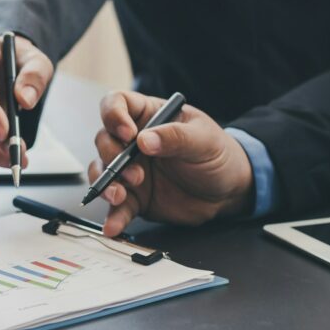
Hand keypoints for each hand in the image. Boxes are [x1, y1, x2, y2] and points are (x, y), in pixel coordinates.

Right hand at [89, 91, 254, 235]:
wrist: (228, 191)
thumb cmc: (217, 154)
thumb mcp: (203, 139)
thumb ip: (175, 137)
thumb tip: (144, 140)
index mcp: (148, 116)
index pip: (116, 104)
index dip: (113, 115)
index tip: (127, 134)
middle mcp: (132, 141)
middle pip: (103, 140)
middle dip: (112, 157)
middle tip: (135, 173)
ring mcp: (129, 170)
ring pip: (102, 172)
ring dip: (105, 184)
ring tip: (119, 196)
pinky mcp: (134, 197)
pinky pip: (116, 206)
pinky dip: (112, 216)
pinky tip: (113, 226)